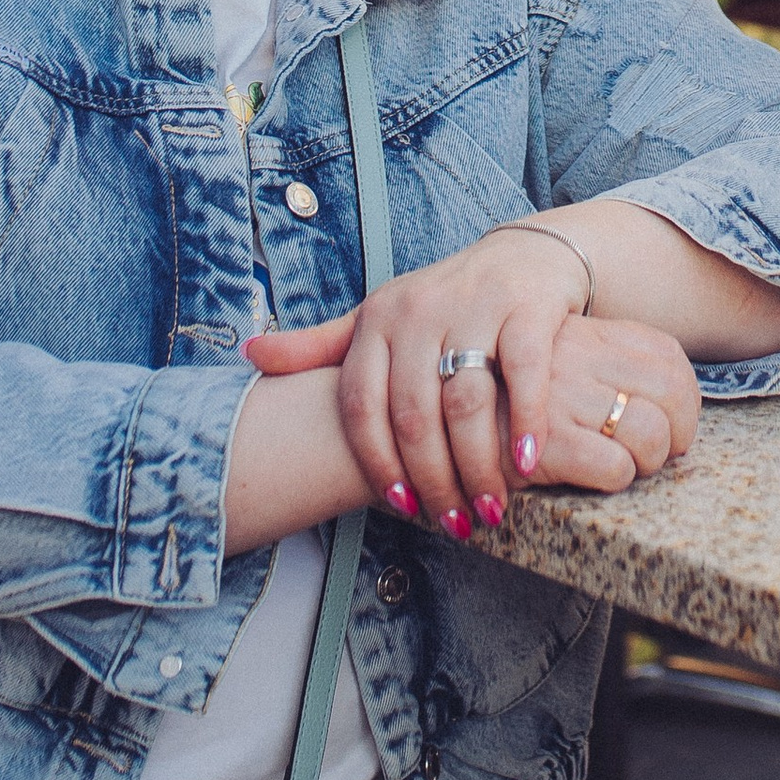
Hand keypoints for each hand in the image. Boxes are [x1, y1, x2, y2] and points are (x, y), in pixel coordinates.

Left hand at [245, 227, 696, 535]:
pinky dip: (526, 425)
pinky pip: (524, 375)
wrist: (524, 255)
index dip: (378, 464)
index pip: (361, 406)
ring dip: (477, 467)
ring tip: (489, 510)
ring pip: (466, 404)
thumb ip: (321, 345)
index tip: (401, 506)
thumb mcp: (379, 318)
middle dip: (434, 481)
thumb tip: (250, 354)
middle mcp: (419, 311)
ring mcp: (474, 308)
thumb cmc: (444, 302)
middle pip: (414, 416)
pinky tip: (529, 466)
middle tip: (454, 524)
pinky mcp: (526, 309)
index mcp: (376, 320)